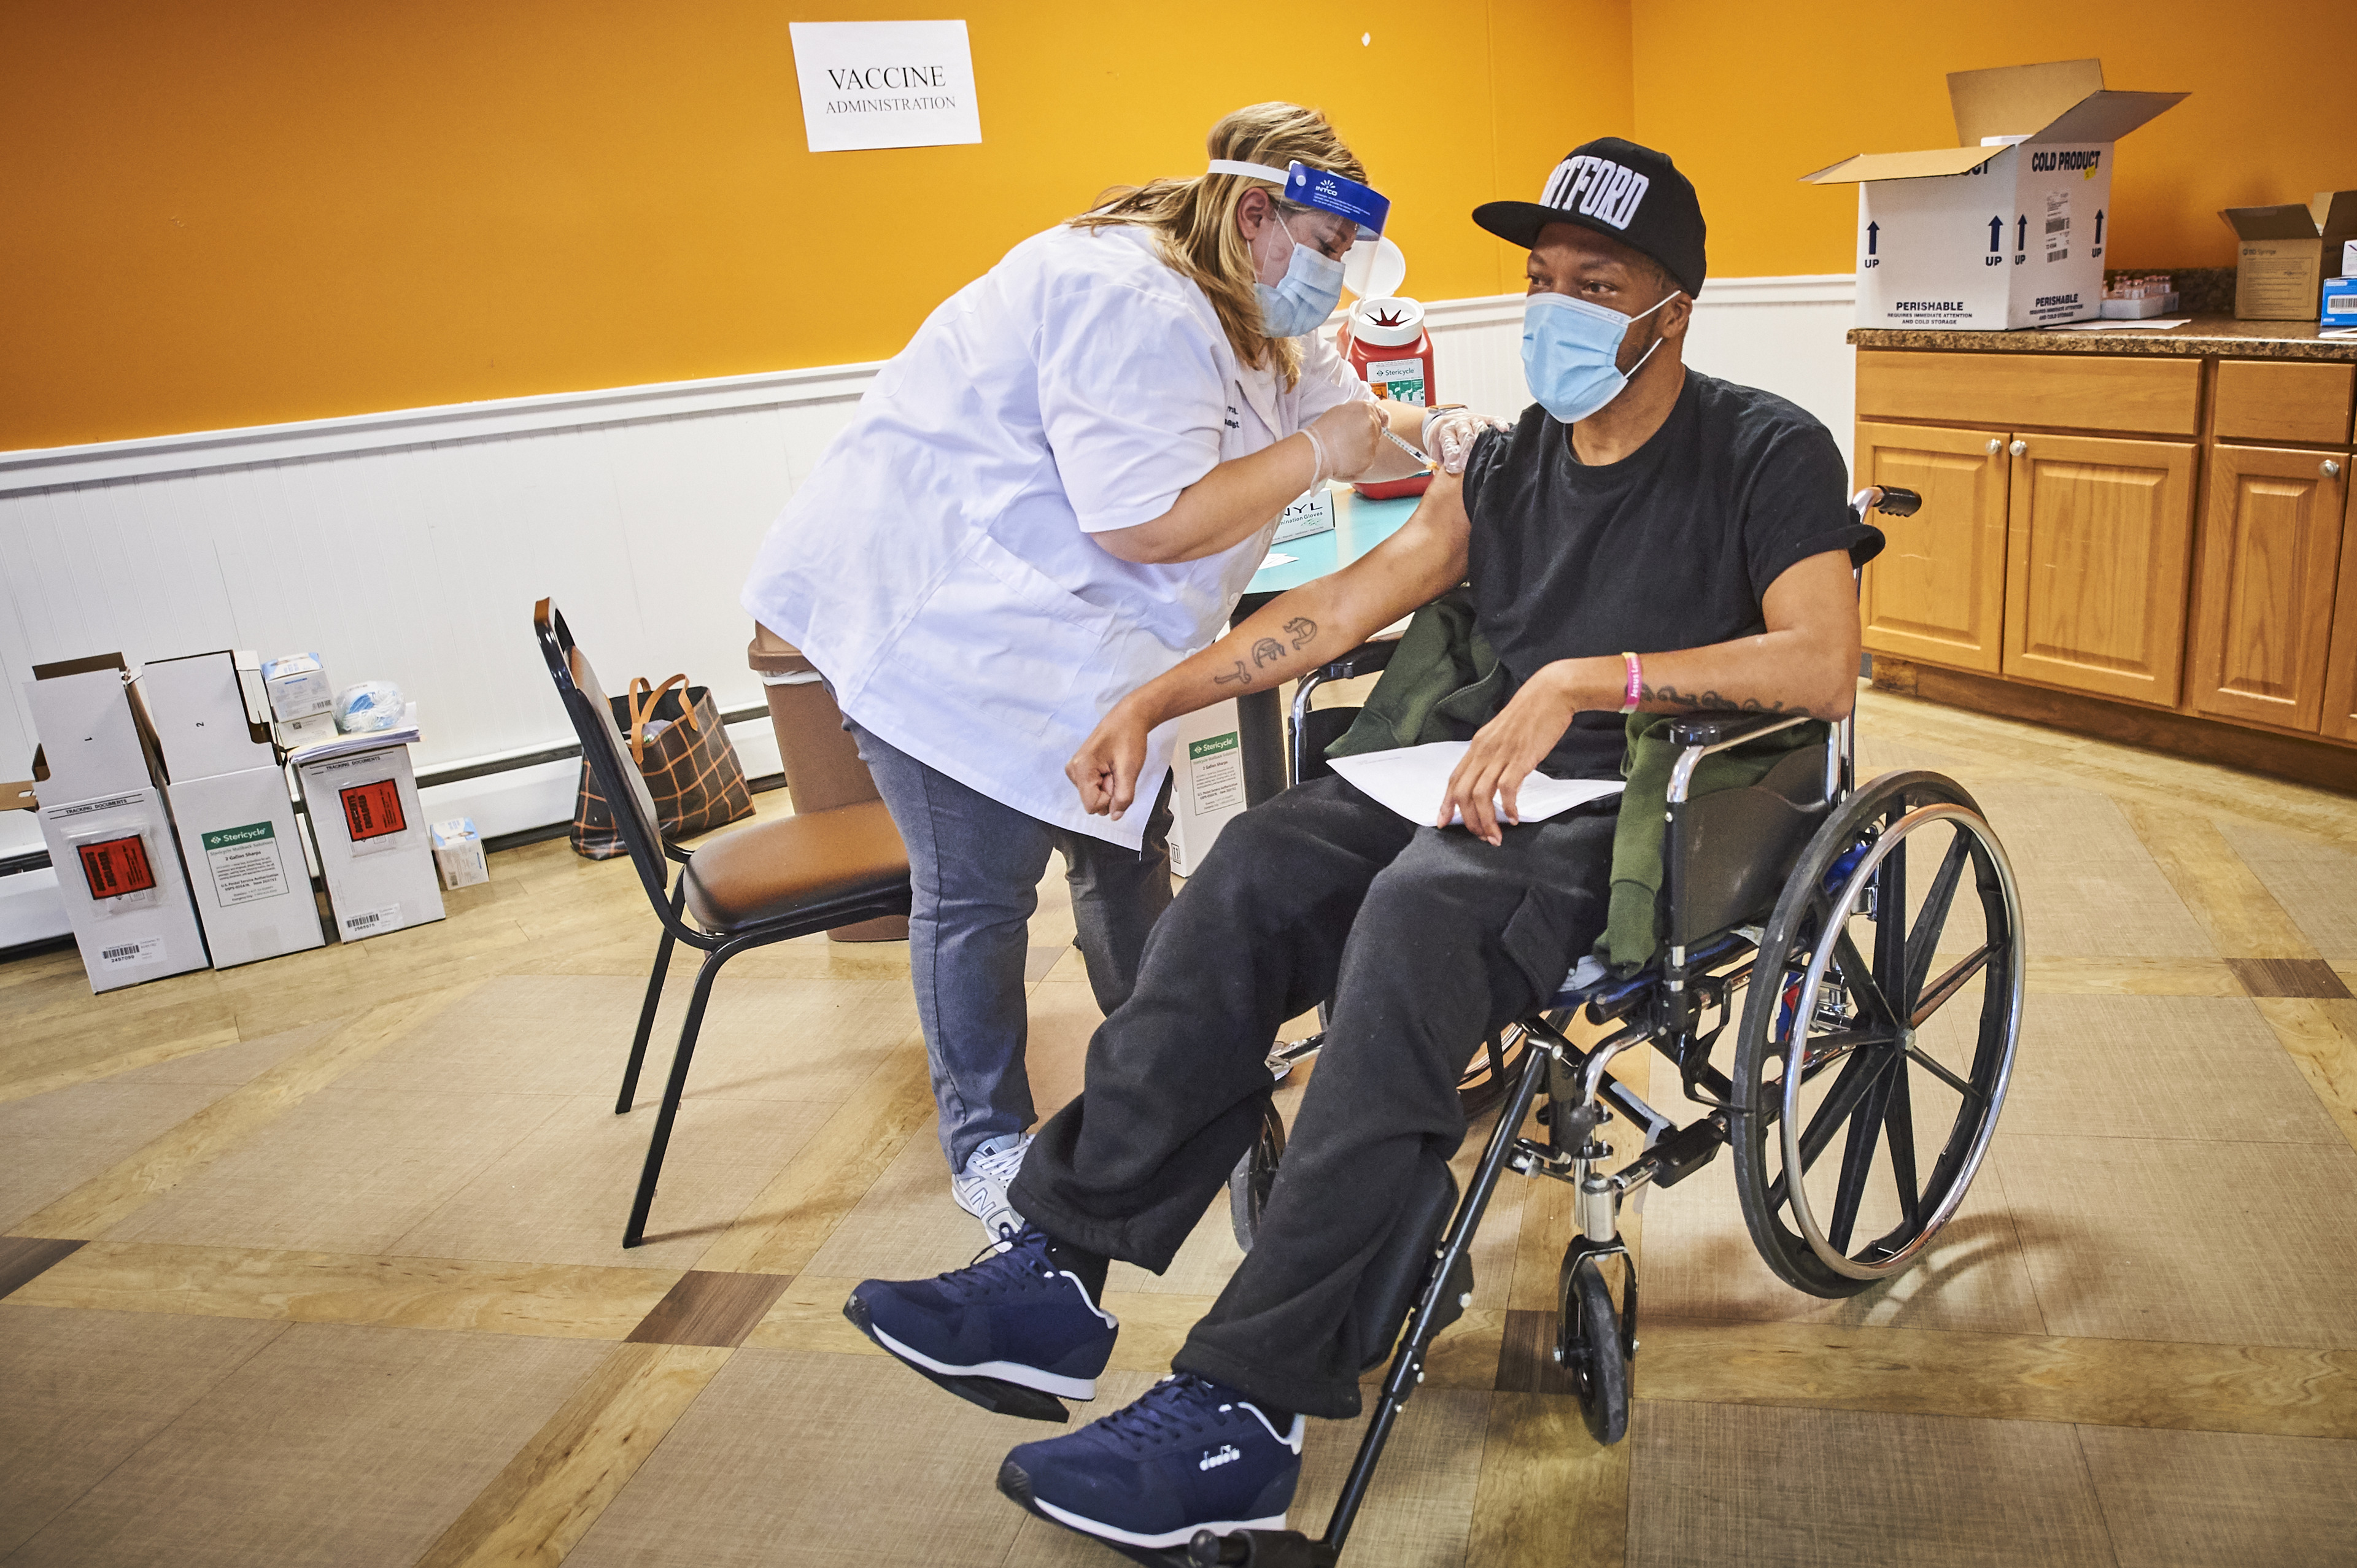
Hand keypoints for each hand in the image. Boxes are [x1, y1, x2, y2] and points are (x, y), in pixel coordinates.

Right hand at [1067, 700, 1151, 819]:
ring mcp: (1075, 769)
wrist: (1128, 717)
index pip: (1093, 806)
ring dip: (1109, 786)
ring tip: (1115, 766)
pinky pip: (1094, 787)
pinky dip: (1106, 780)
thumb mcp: (1130, 770)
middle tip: (1118, 771)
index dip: (1110, 798)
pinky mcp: (1081, 768)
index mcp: (1080, 769)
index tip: (1117, 777)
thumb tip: (1115, 816)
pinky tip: (1111, 765)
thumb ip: (1123, 796)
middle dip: (1109, 792)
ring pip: (1094, 795)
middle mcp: (1073, 770)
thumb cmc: (1128, 737)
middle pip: (1093, 801)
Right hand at [1305, 399, 1385, 481]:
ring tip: (1344, 449)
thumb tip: (1365, 418)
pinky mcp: (1369, 460)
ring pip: (1371, 448)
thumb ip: (1358, 413)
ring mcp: (1372, 443)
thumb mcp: (1341, 411)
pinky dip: (1358, 462)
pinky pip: (1367, 461)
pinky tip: (1345, 458)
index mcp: (1365, 409)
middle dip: (1366, 436)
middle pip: (1377, 432)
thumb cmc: (1322, 430)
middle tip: (1349, 439)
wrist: (1316, 450)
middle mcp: (1372, 424)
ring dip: (1362, 449)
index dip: (1379, 422)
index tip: (1375, 427)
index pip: (1383, 416)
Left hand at [1421, 409, 1510, 474]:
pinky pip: (1494, 420)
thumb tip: (1447, 477)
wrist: (1447, 421)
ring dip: (1482, 439)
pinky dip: (1500, 424)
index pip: (1449, 443)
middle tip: (1467, 464)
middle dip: (1467, 450)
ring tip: (1486, 451)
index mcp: (1446, 431)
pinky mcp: (1486, 418)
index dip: (1452, 456)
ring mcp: (1473, 420)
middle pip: (1465, 435)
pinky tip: (1504, 430)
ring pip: (1479, 428)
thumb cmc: (1443, 440)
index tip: (1454, 468)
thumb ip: (1441, 462)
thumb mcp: (1437, 451)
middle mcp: (1460, 423)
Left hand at [1436, 664, 1583, 844]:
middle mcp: (1483, 751)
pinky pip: (1506, 790)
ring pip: (1481, 795)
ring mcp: (1501, 754)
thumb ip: (1494, 753)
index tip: (1442, 822)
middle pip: (1462, 793)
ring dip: (1487, 821)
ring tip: (1495, 836)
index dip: (1446, 803)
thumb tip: (1492, 775)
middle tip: (1480, 836)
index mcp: (1477, 745)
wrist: (1552, 693)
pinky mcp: (1520, 758)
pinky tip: (1514, 818)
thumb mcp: (1503, 733)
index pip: (1454, 779)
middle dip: (1468, 820)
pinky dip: (1508, 808)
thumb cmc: (1531, 713)